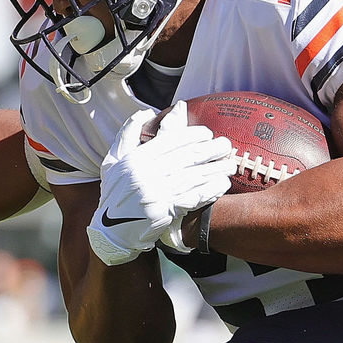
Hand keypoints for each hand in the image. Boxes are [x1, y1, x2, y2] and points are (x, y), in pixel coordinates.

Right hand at [86, 101, 235, 265]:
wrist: (112, 230)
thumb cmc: (115, 192)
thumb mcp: (113, 161)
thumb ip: (127, 134)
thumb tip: (145, 112)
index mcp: (135, 159)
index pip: (169, 141)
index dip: (191, 135)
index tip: (207, 133)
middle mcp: (146, 174)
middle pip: (186, 157)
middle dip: (210, 149)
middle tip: (226, 145)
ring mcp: (157, 193)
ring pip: (193, 176)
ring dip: (215, 169)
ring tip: (230, 163)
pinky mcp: (166, 211)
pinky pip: (193, 197)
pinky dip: (210, 190)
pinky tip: (222, 184)